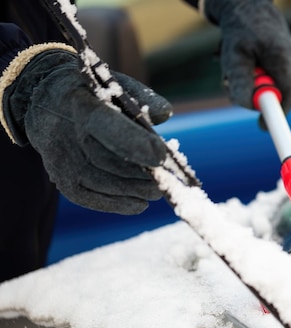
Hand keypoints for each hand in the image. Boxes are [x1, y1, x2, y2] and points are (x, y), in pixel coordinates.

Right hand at [1, 46, 171, 213]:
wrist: (46, 101)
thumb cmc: (92, 93)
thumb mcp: (114, 83)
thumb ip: (141, 96)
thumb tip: (164, 114)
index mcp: (79, 102)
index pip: (103, 123)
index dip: (132, 142)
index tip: (161, 156)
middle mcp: (64, 131)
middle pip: (104, 159)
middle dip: (140, 173)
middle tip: (168, 179)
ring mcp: (59, 157)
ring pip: (99, 181)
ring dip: (133, 190)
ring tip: (158, 191)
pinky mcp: (59, 176)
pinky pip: (87, 196)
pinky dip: (115, 204)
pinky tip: (139, 205)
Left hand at [204, 0, 290, 115]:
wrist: (243, 1)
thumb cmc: (238, 28)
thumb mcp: (233, 56)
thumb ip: (241, 82)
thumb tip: (249, 106)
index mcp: (283, 57)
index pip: (288, 94)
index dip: (278, 114)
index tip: (263, 127)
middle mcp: (289, 58)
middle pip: (275, 91)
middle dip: (251, 91)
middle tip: (227, 83)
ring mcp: (286, 56)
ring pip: (267, 81)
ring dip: (246, 78)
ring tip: (230, 59)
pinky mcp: (279, 55)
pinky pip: (265, 72)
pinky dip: (249, 69)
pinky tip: (239, 54)